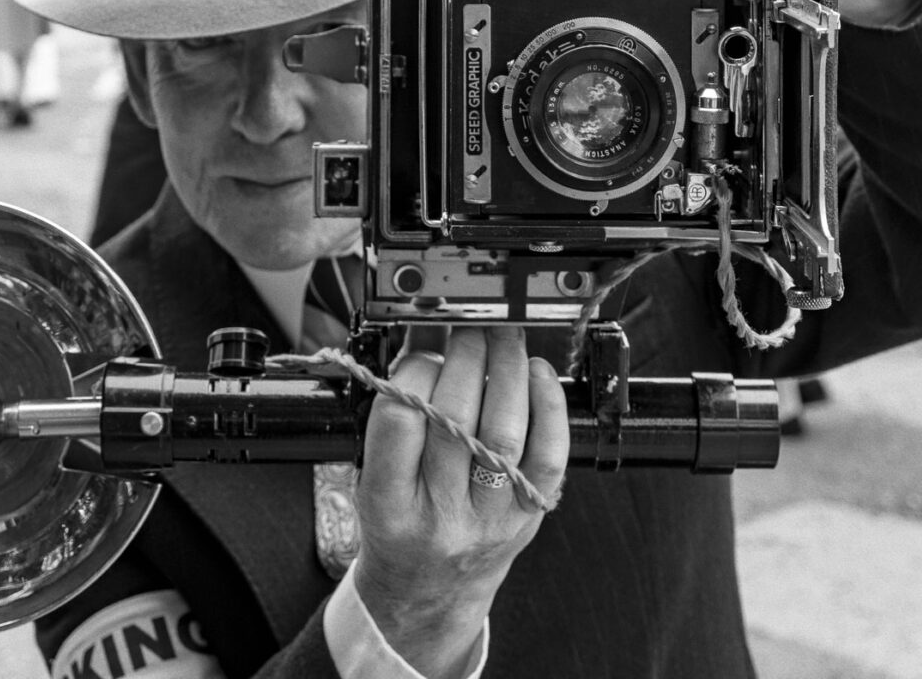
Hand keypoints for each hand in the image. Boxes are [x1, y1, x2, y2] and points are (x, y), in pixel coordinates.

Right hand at [355, 326, 566, 678]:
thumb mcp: (372, 475)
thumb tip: (423, 337)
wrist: (428, 591)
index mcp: (388, 504)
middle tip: (466, 329)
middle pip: (456, 418)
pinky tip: (537, 375)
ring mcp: (490, 518)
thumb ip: (393, 414)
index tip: (421, 350)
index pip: (399, 421)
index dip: (413, 371)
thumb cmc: (398, 526)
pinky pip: (549, 454)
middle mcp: (440, 515)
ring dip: (506, 369)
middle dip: (464, 357)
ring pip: (504, 431)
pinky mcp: (528, 516)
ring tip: (502, 339)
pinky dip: (548, 405)